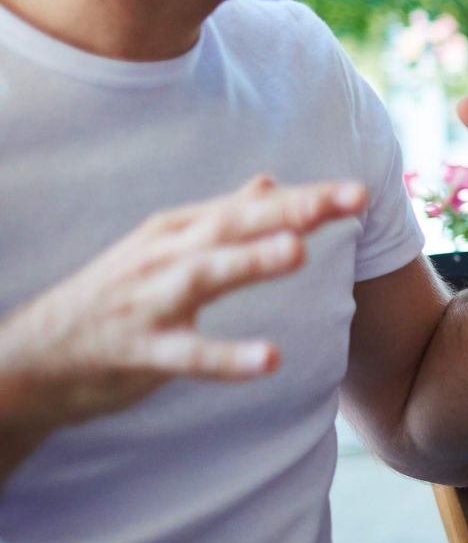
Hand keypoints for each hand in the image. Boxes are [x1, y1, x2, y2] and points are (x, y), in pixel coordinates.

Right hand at [0, 177, 367, 432]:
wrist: (29, 360)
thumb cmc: (113, 300)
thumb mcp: (167, 249)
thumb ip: (222, 218)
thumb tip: (269, 182)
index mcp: (179, 231)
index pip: (252, 208)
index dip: (305, 198)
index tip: (358, 191)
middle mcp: (165, 255)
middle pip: (236, 226)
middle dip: (293, 211)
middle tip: (351, 199)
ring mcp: (149, 301)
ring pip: (206, 275)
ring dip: (252, 262)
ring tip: (300, 252)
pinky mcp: (139, 350)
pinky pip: (189, 354)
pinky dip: (229, 356)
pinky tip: (271, 358)